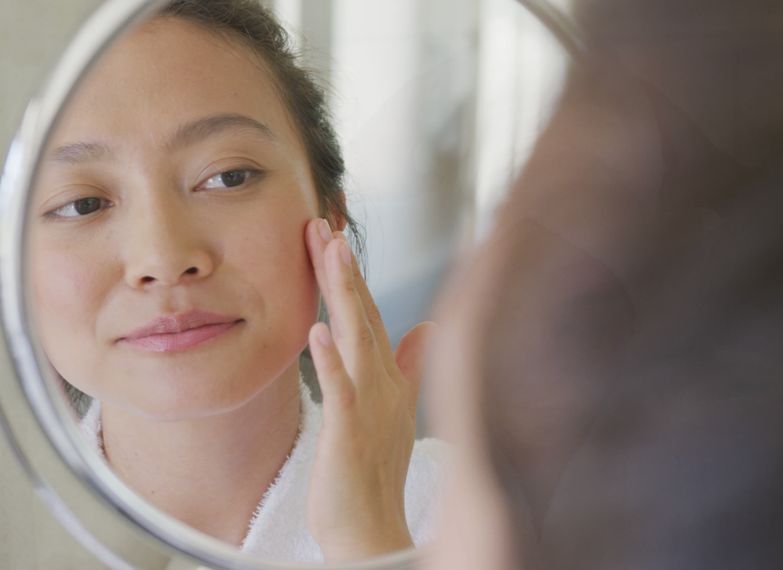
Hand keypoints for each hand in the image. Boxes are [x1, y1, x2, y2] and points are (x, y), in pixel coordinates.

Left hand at [302, 217, 433, 561]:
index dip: (349, 275)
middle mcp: (380, 384)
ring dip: (342, 294)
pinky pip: (340, 390)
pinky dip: (330, 359)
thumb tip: (427, 328)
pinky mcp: (350, 432)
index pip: (366, 314)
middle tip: (322, 223)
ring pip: (355, 338)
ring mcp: (367, 406)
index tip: (331, 234)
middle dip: (342, 268)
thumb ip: (410, 366)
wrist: (372, 529)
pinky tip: (317, 330)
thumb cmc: (376, 473)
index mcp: (385, 377)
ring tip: (328, 253)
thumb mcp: (395, 410)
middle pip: (362, 314)